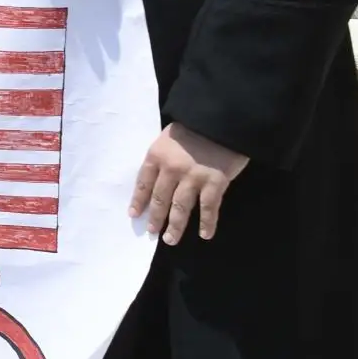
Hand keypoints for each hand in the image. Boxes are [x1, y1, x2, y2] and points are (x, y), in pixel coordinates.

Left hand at [128, 123, 248, 244]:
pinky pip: (209, 207)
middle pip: (160, 199)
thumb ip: (163, 157)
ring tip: (171, 239)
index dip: (139, 200)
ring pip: (180, 207)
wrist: (222, 119)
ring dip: (175, 226)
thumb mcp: (169, 138)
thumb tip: (157, 180)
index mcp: (156, 156)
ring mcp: (193, 177)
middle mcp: (171, 169)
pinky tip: (205, 234)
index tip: (134, 215)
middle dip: (156, 218)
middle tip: (152, 232)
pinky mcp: (215, 182)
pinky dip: (207, 223)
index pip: (143, 183)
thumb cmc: (194, 127)